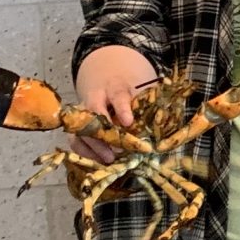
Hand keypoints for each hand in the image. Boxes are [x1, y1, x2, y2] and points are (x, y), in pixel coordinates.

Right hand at [73, 44, 156, 159]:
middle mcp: (95, 97)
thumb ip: (147, 105)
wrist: (106, 78)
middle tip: (118, 150)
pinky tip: (98, 161)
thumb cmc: (128, 90)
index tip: (128, 122)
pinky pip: (75, 139)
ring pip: (82, 128)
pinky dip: (85, 152)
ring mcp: (83, 112)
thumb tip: (163, 124)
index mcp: (115, 86)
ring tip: (109, 159)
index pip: (118, 96)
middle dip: (105, 133)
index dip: (123, 109)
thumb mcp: (139, 91)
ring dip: (94, 146)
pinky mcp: (78, 125)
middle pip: (94, 113)